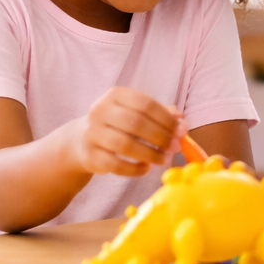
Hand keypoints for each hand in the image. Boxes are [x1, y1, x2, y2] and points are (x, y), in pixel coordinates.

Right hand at [64, 87, 183, 176]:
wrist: (81, 140)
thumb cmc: (118, 123)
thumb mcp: (137, 112)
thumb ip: (161, 114)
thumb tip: (182, 121)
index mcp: (116, 95)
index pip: (146, 104)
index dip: (167, 119)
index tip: (183, 131)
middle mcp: (100, 111)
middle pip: (136, 123)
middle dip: (161, 137)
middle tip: (176, 147)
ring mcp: (91, 133)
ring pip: (125, 145)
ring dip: (150, 154)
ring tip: (164, 160)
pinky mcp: (88, 155)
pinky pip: (114, 165)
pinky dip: (134, 169)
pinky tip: (146, 168)